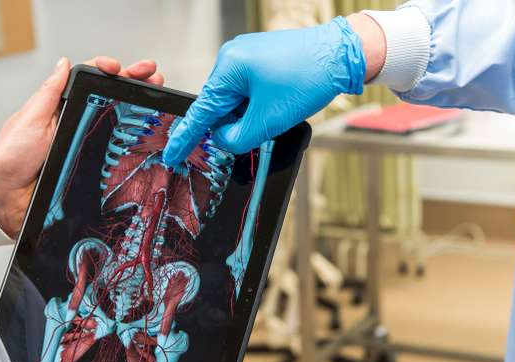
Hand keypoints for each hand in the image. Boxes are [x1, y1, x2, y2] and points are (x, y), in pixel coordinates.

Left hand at [0, 56, 164, 236]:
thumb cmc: (10, 160)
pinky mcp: (92, 168)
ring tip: (157, 95)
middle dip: (134, 83)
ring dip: (139, 108)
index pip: (89, 82)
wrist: (6, 200)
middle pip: (110, 98)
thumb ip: (49, 93)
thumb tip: (63, 64)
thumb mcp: (29, 120)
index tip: (119, 68)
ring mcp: (86, 145)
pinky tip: (149, 134)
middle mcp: (76, 124)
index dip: (107, 70)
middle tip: (152, 74)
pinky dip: (134, 143)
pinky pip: (116, 154)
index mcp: (60, 108)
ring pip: (118, 124)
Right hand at [162, 16, 367, 165]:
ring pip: (236, 101)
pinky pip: (249, 90)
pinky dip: (259, 104)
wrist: (342, 53)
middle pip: (220, 106)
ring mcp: (246, 56)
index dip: (185, 138)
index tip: (172, 155)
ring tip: (280, 108)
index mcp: (228, 69)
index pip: (200, 112)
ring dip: (251, 114)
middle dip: (235, 124)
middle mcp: (232, 57)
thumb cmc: (309, 78)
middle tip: (262, 127)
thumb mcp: (269, 120)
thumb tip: (223, 140)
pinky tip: (278, 102)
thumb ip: (237, 138)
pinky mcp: (260, 59)